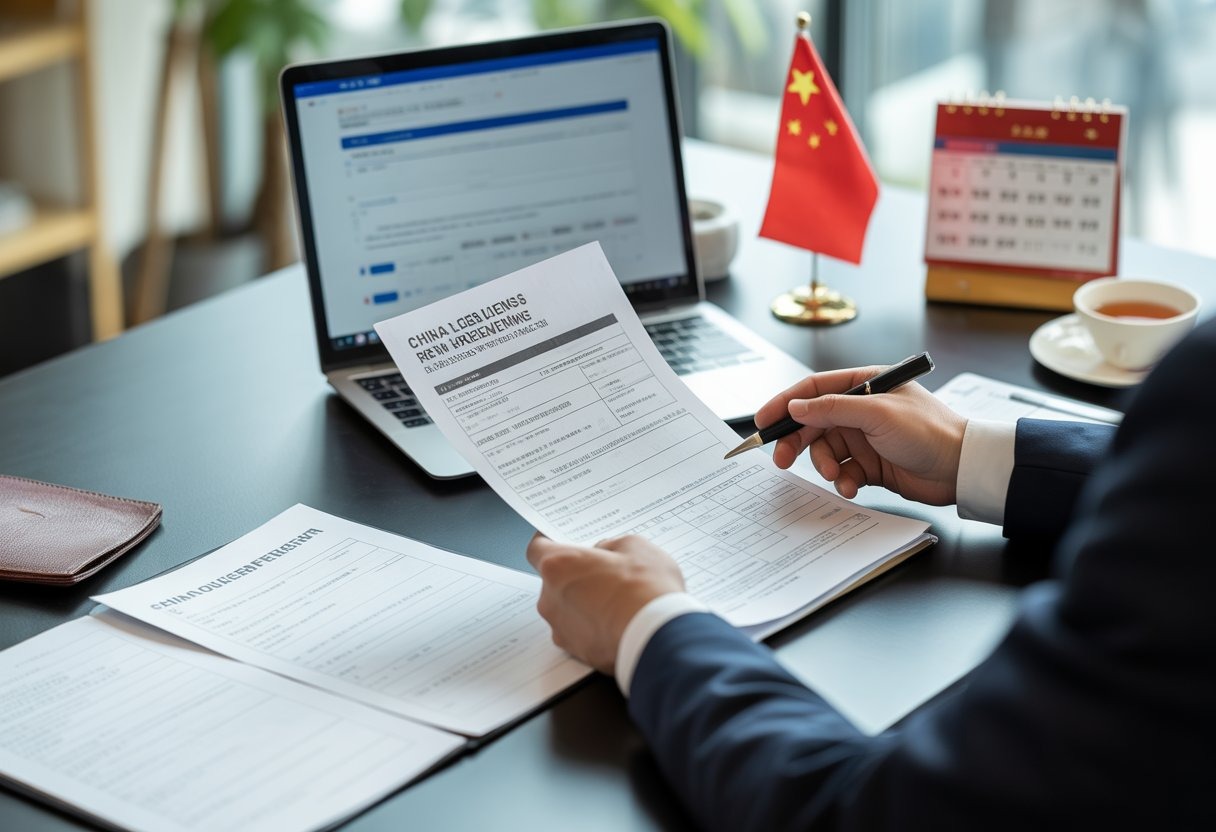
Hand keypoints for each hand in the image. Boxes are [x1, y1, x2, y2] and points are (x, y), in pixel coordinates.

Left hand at [526, 533, 684, 673]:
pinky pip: (579, 633)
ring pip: (566, 609)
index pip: (537, 549)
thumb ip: (610, 546)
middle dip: (575, 576)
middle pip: (554, 581)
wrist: (657, 636)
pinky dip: (593, 627)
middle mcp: (550, 598)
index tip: (559, 540)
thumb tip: (604, 554)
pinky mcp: (576, 652)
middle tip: (604, 573)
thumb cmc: (645, 588)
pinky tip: (617, 622)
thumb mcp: (634, 546)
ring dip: (583, 603)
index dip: (549, 543)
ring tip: (617, 601)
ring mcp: (561, 628)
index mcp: (558, 566)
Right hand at [754, 365, 967, 505]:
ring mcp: (865, 438)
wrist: (962, 468)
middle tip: (781, 459)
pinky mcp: (871, 464)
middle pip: (814, 423)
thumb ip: (833, 408)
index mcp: (865, 384)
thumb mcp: (877, 414)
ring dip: (825, 465)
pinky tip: (852, 487)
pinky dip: (843, 481)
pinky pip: (843, 472)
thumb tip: (796, 406)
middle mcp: (862, 409)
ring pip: (825, 451)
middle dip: (796, 442)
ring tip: (837, 476)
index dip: (785, 403)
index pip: (814, 389)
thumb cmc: (930, 431)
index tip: (763, 421)